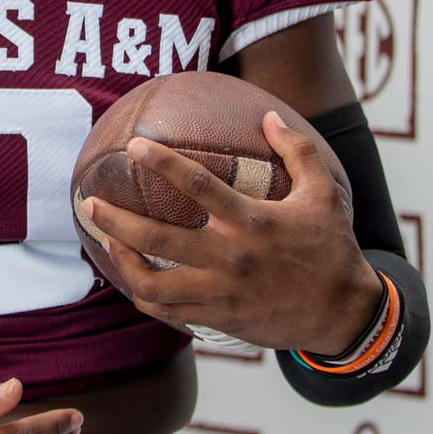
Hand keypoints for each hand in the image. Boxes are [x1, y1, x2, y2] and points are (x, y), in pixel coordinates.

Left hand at [81, 110, 383, 354]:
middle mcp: (230, 256)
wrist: (344, 315)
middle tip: (88, 203)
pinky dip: (142, 295)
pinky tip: (130, 276)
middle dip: (116, 219)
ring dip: (122, 260)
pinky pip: (168, 311)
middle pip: (158, 238)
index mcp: (252, 220)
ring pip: (153, 283)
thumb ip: (297, 150)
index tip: (134, 145)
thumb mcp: (323, 194)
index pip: (197, 184)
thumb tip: (269, 114)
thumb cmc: (331, 249)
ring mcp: (222, 292)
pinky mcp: (220, 319)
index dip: (161, 162)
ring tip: (105, 239)